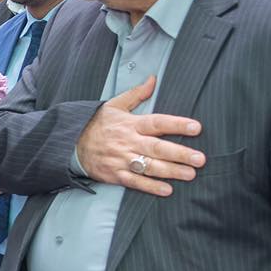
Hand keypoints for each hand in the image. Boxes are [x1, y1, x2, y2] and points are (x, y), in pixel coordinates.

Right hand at [74, 75, 204, 196]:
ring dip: (171, 171)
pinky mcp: (115, 174)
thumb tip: (153, 79)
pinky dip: (151, 187)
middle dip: (180, 154)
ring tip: (190, 174)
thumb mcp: (113, 105)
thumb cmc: (96, 124)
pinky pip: (135, 182)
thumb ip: (136, 94)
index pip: (157, 122)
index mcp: (130, 124)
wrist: (70, 144)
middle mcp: (127, 142)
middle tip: (200, 159)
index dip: (177, 125)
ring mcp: (121, 159)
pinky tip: (167, 190)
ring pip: (150, 167)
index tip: (196, 127)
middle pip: (158, 148)